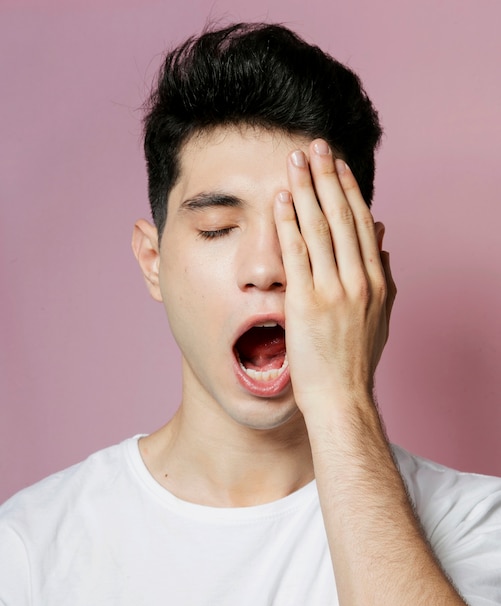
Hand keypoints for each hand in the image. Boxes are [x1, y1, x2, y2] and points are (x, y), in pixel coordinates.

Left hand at [274, 138, 395, 415]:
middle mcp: (358, 279)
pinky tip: (280, 200)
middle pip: (342, 216)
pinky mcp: (306, 302)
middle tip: (316, 146)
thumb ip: (384, 276)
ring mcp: (333, 290)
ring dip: (306, 190)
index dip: (350, 190)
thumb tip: (383, 241)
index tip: (339, 165)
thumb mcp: (380, 316)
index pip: (362, 224)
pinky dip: (288, 223)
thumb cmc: (355, 361)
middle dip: (328, 177)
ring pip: (320, 228)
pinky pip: (296, 254)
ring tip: (295, 161)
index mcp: (377, 281)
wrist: (341, 398)